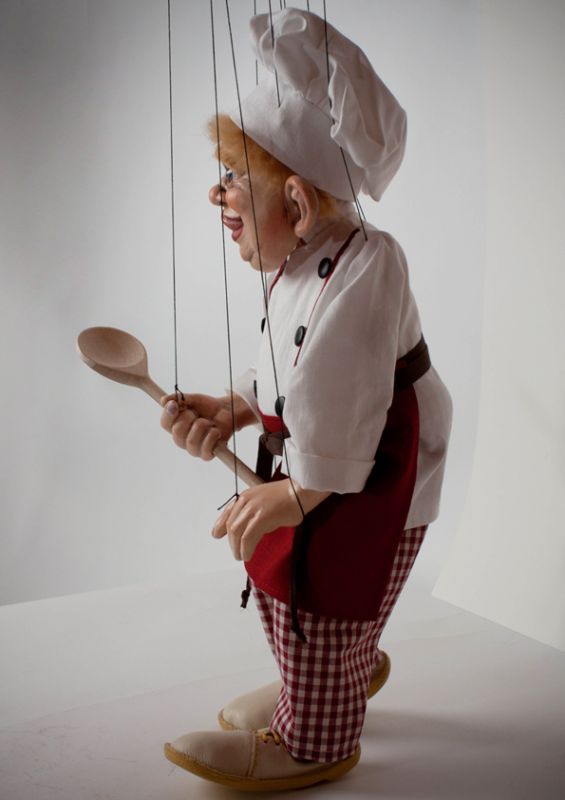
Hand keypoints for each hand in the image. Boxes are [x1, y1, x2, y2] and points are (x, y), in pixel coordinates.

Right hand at [160, 393, 234, 460]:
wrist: (227, 412)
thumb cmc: (207, 407)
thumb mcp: (193, 399)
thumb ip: (179, 398)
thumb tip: (163, 401)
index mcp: (174, 427)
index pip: (164, 423)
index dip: (168, 414)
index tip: (175, 404)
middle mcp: (181, 440)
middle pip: (177, 431)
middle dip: (189, 418)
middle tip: (197, 414)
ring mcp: (193, 449)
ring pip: (192, 440)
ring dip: (203, 426)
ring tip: (209, 422)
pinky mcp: (206, 455)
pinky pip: (205, 448)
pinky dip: (212, 435)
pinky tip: (216, 431)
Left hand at [212, 480, 330, 560]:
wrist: (301, 490)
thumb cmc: (289, 497)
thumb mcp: (265, 501)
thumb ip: (254, 512)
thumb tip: (250, 529)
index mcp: (246, 496)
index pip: (228, 512)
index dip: (220, 524)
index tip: (216, 534)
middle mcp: (246, 501)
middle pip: (231, 525)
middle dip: (231, 542)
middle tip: (236, 553)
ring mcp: (253, 509)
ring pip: (236, 533)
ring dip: (237, 548)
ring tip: (242, 556)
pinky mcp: (261, 518)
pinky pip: (247, 538)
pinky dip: (246, 548)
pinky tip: (248, 554)